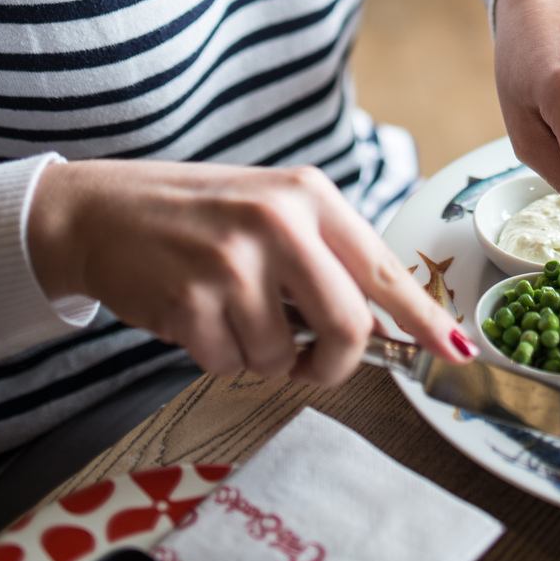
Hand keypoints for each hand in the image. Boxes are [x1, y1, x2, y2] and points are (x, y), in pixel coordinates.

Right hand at [27, 159, 476, 385]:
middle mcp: (279, 223)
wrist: (105, 212)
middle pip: (349, 325)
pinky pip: (231, 365)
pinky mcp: (192, 304)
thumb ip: (325, 255)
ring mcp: (234, 264)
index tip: (454, 352)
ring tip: (229, 310)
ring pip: (284, 358)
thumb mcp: (272, 209)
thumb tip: (385, 325)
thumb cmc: (200, 215)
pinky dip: (218, 355)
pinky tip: (196, 314)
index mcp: (309, 195)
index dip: (423, 318)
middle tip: (312, 362)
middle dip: (336, 362)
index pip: (382, 266)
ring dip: (260, 355)